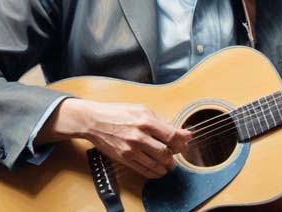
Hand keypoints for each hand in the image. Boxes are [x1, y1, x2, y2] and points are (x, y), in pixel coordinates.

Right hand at [37, 98, 190, 178]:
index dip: (183, 140)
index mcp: (146, 121)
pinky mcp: (125, 158)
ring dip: (167, 166)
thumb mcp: (141, 108)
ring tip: (169, 163)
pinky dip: (155, 172)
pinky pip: (144, 170)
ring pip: (157, 164)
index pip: (172, 135)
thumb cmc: (117, 112)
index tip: (187, 140)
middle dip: (176, 155)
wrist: (94, 120)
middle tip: (178, 153)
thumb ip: (159, 120)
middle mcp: (140, 136)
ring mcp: (131, 149)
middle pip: (166, 152)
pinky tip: (159, 170)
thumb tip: (176, 130)